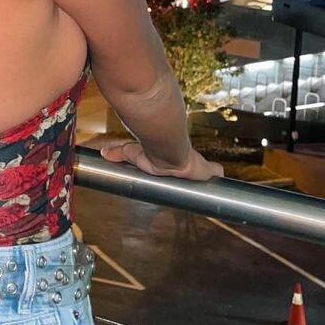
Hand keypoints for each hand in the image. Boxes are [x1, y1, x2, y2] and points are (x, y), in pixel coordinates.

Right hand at [96, 135, 222, 181]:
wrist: (166, 149)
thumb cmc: (150, 151)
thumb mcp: (132, 153)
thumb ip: (119, 152)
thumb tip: (102, 153)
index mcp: (167, 159)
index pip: (174, 163)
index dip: (177, 165)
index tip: (178, 168)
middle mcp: (182, 161)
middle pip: (190, 167)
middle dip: (194, 169)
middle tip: (201, 174)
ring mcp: (194, 165)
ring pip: (203, 169)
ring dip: (209, 171)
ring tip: (217, 174)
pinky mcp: (203, 169)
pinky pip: (213, 171)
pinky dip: (216, 171)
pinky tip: (222, 173)